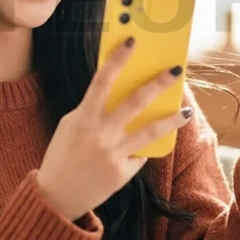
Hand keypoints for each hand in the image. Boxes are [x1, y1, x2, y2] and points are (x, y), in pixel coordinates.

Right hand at [36, 38, 192, 220]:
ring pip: (150, 131)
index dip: (118, 59)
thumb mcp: (70, 126)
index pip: (102, 80)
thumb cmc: (62, 156)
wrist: (56, 197)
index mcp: (83, 117)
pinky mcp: (123, 172)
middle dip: (158, 83)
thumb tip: (117, 97)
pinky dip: (141, 150)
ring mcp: (114, 153)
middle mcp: (101, 133)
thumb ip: (91, 111)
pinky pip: (139, 154)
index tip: (132, 42)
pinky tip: (141, 150)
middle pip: (136, 101)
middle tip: (175, 69)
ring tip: (184, 112)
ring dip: (171, 119)